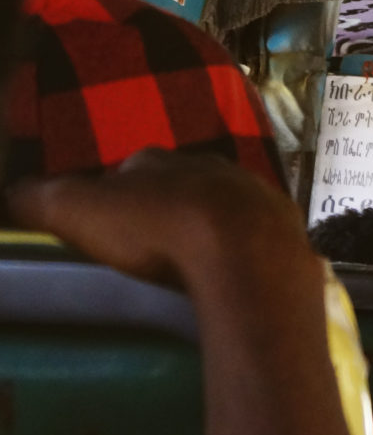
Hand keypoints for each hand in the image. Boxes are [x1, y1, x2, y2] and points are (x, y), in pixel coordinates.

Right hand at [8, 149, 319, 305]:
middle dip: (165, 207)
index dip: (110, 195)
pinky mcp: (283, 226)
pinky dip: (243, 250)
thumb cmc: (155, 227)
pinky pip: (258, 236)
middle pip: (178, 185)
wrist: (245, 252)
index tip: (103, 223)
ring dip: (208, 226)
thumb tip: (10, 195)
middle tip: (149, 243)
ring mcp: (252, 194)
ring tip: (191, 260)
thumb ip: (36, 198)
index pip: (125, 171)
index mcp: (156, 160)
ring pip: (222, 205)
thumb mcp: (76, 210)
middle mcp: (208, 166)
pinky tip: (232, 273)